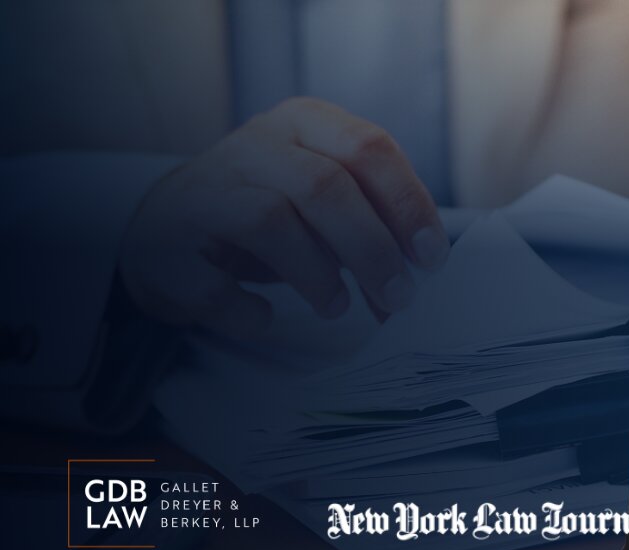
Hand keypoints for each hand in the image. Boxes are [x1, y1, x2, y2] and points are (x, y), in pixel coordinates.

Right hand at [118, 97, 448, 336]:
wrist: (169, 230)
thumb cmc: (268, 213)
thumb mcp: (324, 201)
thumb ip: (373, 226)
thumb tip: (418, 284)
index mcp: (304, 123)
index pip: (369, 147)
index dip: (408, 204)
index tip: (431, 258)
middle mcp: (254, 144)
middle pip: (326, 186)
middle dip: (373, 249)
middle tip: (398, 297)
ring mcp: (205, 189)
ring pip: (272, 220)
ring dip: (318, 275)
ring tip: (336, 307)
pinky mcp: (168, 243)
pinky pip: (215, 282)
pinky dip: (248, 308)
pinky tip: (264, 317)